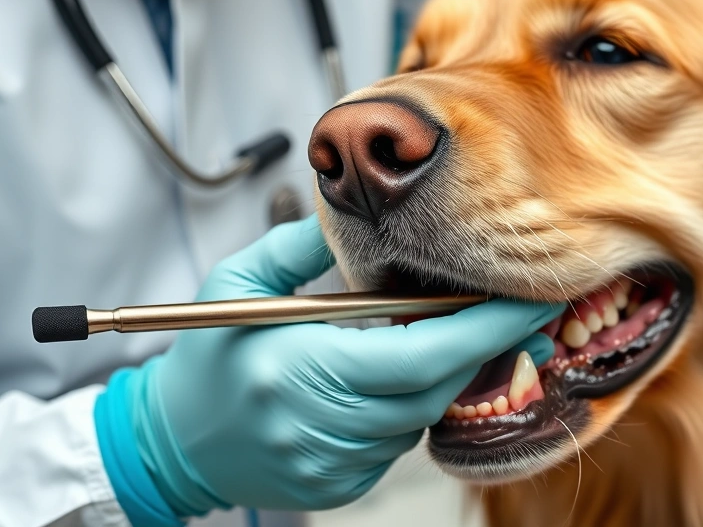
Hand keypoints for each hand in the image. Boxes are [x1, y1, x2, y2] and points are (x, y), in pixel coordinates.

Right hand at [94, 215, 562, 522]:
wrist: (175, 443)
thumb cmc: (207, 356)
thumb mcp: (239, 283)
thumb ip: (302, 245)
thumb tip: (361, 217)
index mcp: (301, 369)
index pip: (422, 355)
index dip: (485, 330)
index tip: (528, 302)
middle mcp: (322, 426)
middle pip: (437, 389)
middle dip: (482, 349)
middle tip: (514, 312)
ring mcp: (332, 465)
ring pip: (423, 417)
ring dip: (442, 375)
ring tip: (445, 334)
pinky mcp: (338, 486)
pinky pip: (400, 444)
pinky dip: (409, 406)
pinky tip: (395, 377)